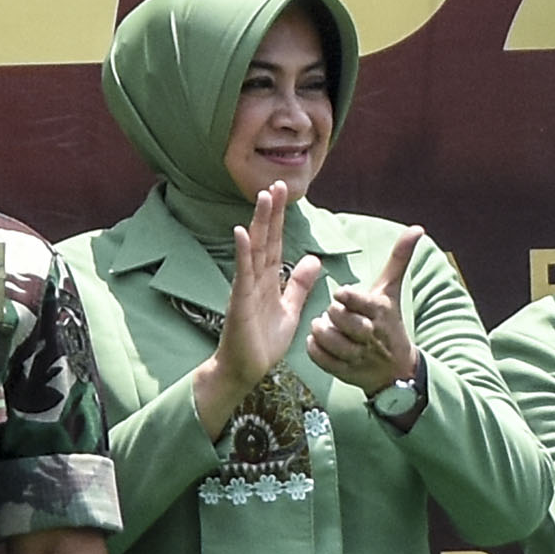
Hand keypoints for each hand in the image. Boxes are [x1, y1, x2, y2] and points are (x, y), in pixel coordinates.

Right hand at [210, 183, 323, 419]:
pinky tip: (242, 232)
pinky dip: (242, 252)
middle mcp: (255, 279)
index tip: (283, 192)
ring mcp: (246, 288)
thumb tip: (314, 260)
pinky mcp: (240, 301)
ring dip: (258, 223)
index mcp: (269, 280)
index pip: (276, 242)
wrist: (246, 370)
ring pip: (254, 249)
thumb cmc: (263, 342)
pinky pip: (242, 273)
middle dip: (271, 212)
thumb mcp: (290, 310)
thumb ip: (300, 285)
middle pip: (265, 239)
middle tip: (275, 184)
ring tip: (262, 198)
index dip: (281, 218)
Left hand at [309, 235, 417, 395]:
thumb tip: (417, 228)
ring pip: (328, 339)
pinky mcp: (346, 372)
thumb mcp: (392, 291)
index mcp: (380, 311)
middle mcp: (370, 334)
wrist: (398, 369)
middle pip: (338, 317)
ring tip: (323, 326)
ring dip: (320, 331)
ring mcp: (358, 356)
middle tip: (333, 312)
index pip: (354, 299)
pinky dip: (314, 349)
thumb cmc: (390, 322)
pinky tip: (318, 342)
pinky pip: (320, 359)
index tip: (341, 293)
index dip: (344, 294)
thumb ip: (399, 258)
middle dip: (331, 313)